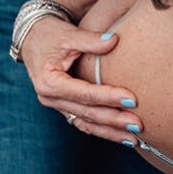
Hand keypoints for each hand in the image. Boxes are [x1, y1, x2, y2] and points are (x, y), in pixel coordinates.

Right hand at [21, 17, 141, 144]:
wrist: (33, 39)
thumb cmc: (51, 35)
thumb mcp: (68, 34)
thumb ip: (91, 39)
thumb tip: (114, 40)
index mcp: (50, 82)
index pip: (84, 93)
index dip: (108, 97)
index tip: (132, 100)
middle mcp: (51, 98)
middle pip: (87, 113)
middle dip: (114, 120)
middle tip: (139, 125)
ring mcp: (57, 105)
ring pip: (86, 123)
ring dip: (111, 131)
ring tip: (135, 139)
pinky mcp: (65, 107)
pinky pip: (84, 122)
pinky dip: (102, 130)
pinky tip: (121, 137)